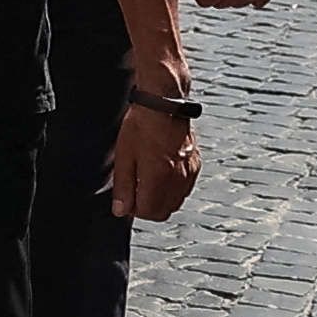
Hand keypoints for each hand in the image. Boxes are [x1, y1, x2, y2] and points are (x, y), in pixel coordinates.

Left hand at [107, 102, 203, 222]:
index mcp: (158, 177)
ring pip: (176, 202)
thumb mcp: (124, 157)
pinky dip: (173, 188)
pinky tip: (162, 173)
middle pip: (164, 211)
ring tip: (148, 180)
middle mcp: (177, 178)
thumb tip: (121, 210)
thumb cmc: (142, 125)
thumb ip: (123, 187)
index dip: (135, 209)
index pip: (149, 212)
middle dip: (148, 207)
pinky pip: (185, 188)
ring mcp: (189, 172)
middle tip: (136, 192)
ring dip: (161, 199)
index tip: (127, 200)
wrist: (163, 104)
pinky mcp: (195, 165)